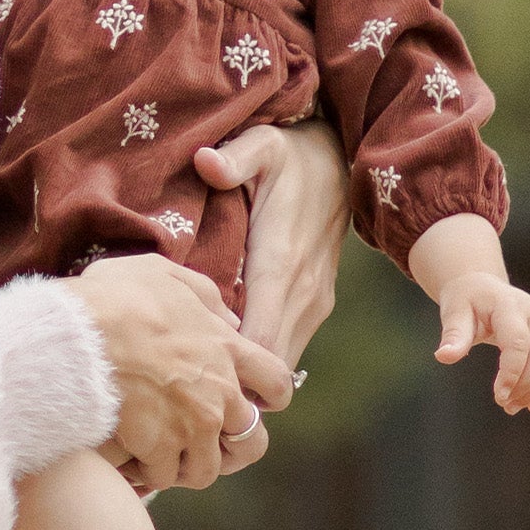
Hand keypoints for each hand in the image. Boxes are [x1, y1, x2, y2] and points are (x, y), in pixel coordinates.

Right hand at [70, 254, 294, 491]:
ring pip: (207, 469)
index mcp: (225, 349)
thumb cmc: (115, 298)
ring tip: (161, 456)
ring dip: (186, 465)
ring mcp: (193, 424)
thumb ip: (203, 295)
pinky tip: (129, 460)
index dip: (270, 397)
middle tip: (204, 441)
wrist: (79, 335)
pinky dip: (147, 473)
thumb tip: (228, 318)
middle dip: (232, 447)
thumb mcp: (164, 274)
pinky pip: (163, 476)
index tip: (254, 402)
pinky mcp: (160, 447)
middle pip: (252, 441)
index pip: (276, 382)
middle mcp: (219, 392)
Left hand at [197, 120, 347, 369]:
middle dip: (235, 379)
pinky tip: (228, 352)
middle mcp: (304, 291)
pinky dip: (262, 356)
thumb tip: (205, 161)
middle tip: (188, 383)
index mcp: (282, 262)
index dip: (230, 366)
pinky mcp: (317, 302)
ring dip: (250, 370)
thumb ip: (235, 158)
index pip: (261, 340)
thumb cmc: (290, 155)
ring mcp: (315, 300)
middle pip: (271, 363)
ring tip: (203, 372)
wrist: (341, 160)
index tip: (192, 372)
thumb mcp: (262, 146)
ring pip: (282, 359)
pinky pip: (289, 344)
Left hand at [437, 275, 529, 413]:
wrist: (483, 288)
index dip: (511, 372)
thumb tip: (443, 356)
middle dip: (525, 386)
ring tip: (513, 408)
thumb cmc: (466, 300)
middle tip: (505, 406)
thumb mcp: (455, 312)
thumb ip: (453, 334)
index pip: (517, 342)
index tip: (499, 396)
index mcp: (509, 305)